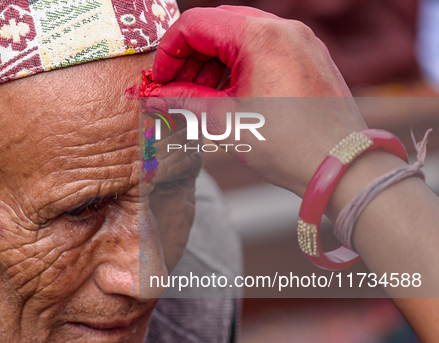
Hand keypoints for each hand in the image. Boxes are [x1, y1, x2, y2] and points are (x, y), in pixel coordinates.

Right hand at [150, 6, 366, 195]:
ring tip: (202, 93)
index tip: (161, 79)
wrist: (339, 165)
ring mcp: (301, 39)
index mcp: (259, 37)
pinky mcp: (310, 54)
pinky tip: (230, 91)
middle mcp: (283, 28)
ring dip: (214, 59)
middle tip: (177, 86)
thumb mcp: (224, 120)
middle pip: (218, 24)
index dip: (169, 51)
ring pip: (241, 34)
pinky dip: (240, 62)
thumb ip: (185, 99)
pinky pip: (265, 46)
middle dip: (190, 54)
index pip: (195, 24)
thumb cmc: (285, 145)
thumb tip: (156, 95)